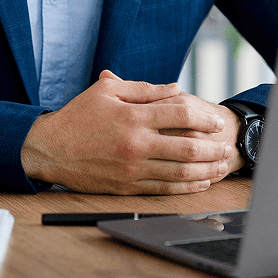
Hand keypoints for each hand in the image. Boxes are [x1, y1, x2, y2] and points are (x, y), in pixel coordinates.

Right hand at [20, 70, 233, 193]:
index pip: (178, 113)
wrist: (50, 149)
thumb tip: (174, 88)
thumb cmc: (79, 115)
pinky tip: (200, 183)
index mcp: (132, 116)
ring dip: (205, 170)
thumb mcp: (107, 91)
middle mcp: (136, 144)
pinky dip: (186, 187)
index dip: (202, 116)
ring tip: (221, 167)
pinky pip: (164, 189)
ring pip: (180, 172)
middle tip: (227, 146)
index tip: (216, 119)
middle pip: (187, 147)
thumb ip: (143, 89)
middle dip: (212, 148)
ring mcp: (132, 168)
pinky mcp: (127, 187)